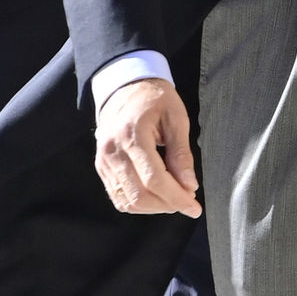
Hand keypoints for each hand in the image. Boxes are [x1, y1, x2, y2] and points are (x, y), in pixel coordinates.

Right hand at [95, 77, 201, 217]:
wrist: (125, 87)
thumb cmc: (154, 99)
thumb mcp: (176, 118)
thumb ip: (182, 154)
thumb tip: (189, 186)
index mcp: (132, 136)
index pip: (154, 179)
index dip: (176, 198)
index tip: (195, 208)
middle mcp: (113, 152)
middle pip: (140, 195)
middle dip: (167, 205)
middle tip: (187, 201)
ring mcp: (104, 161)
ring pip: (128, 201)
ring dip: (154, 207)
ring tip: (173, 197)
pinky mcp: (102, 167)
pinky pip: (118, 196)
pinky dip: (139, 203)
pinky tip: (156, 197)